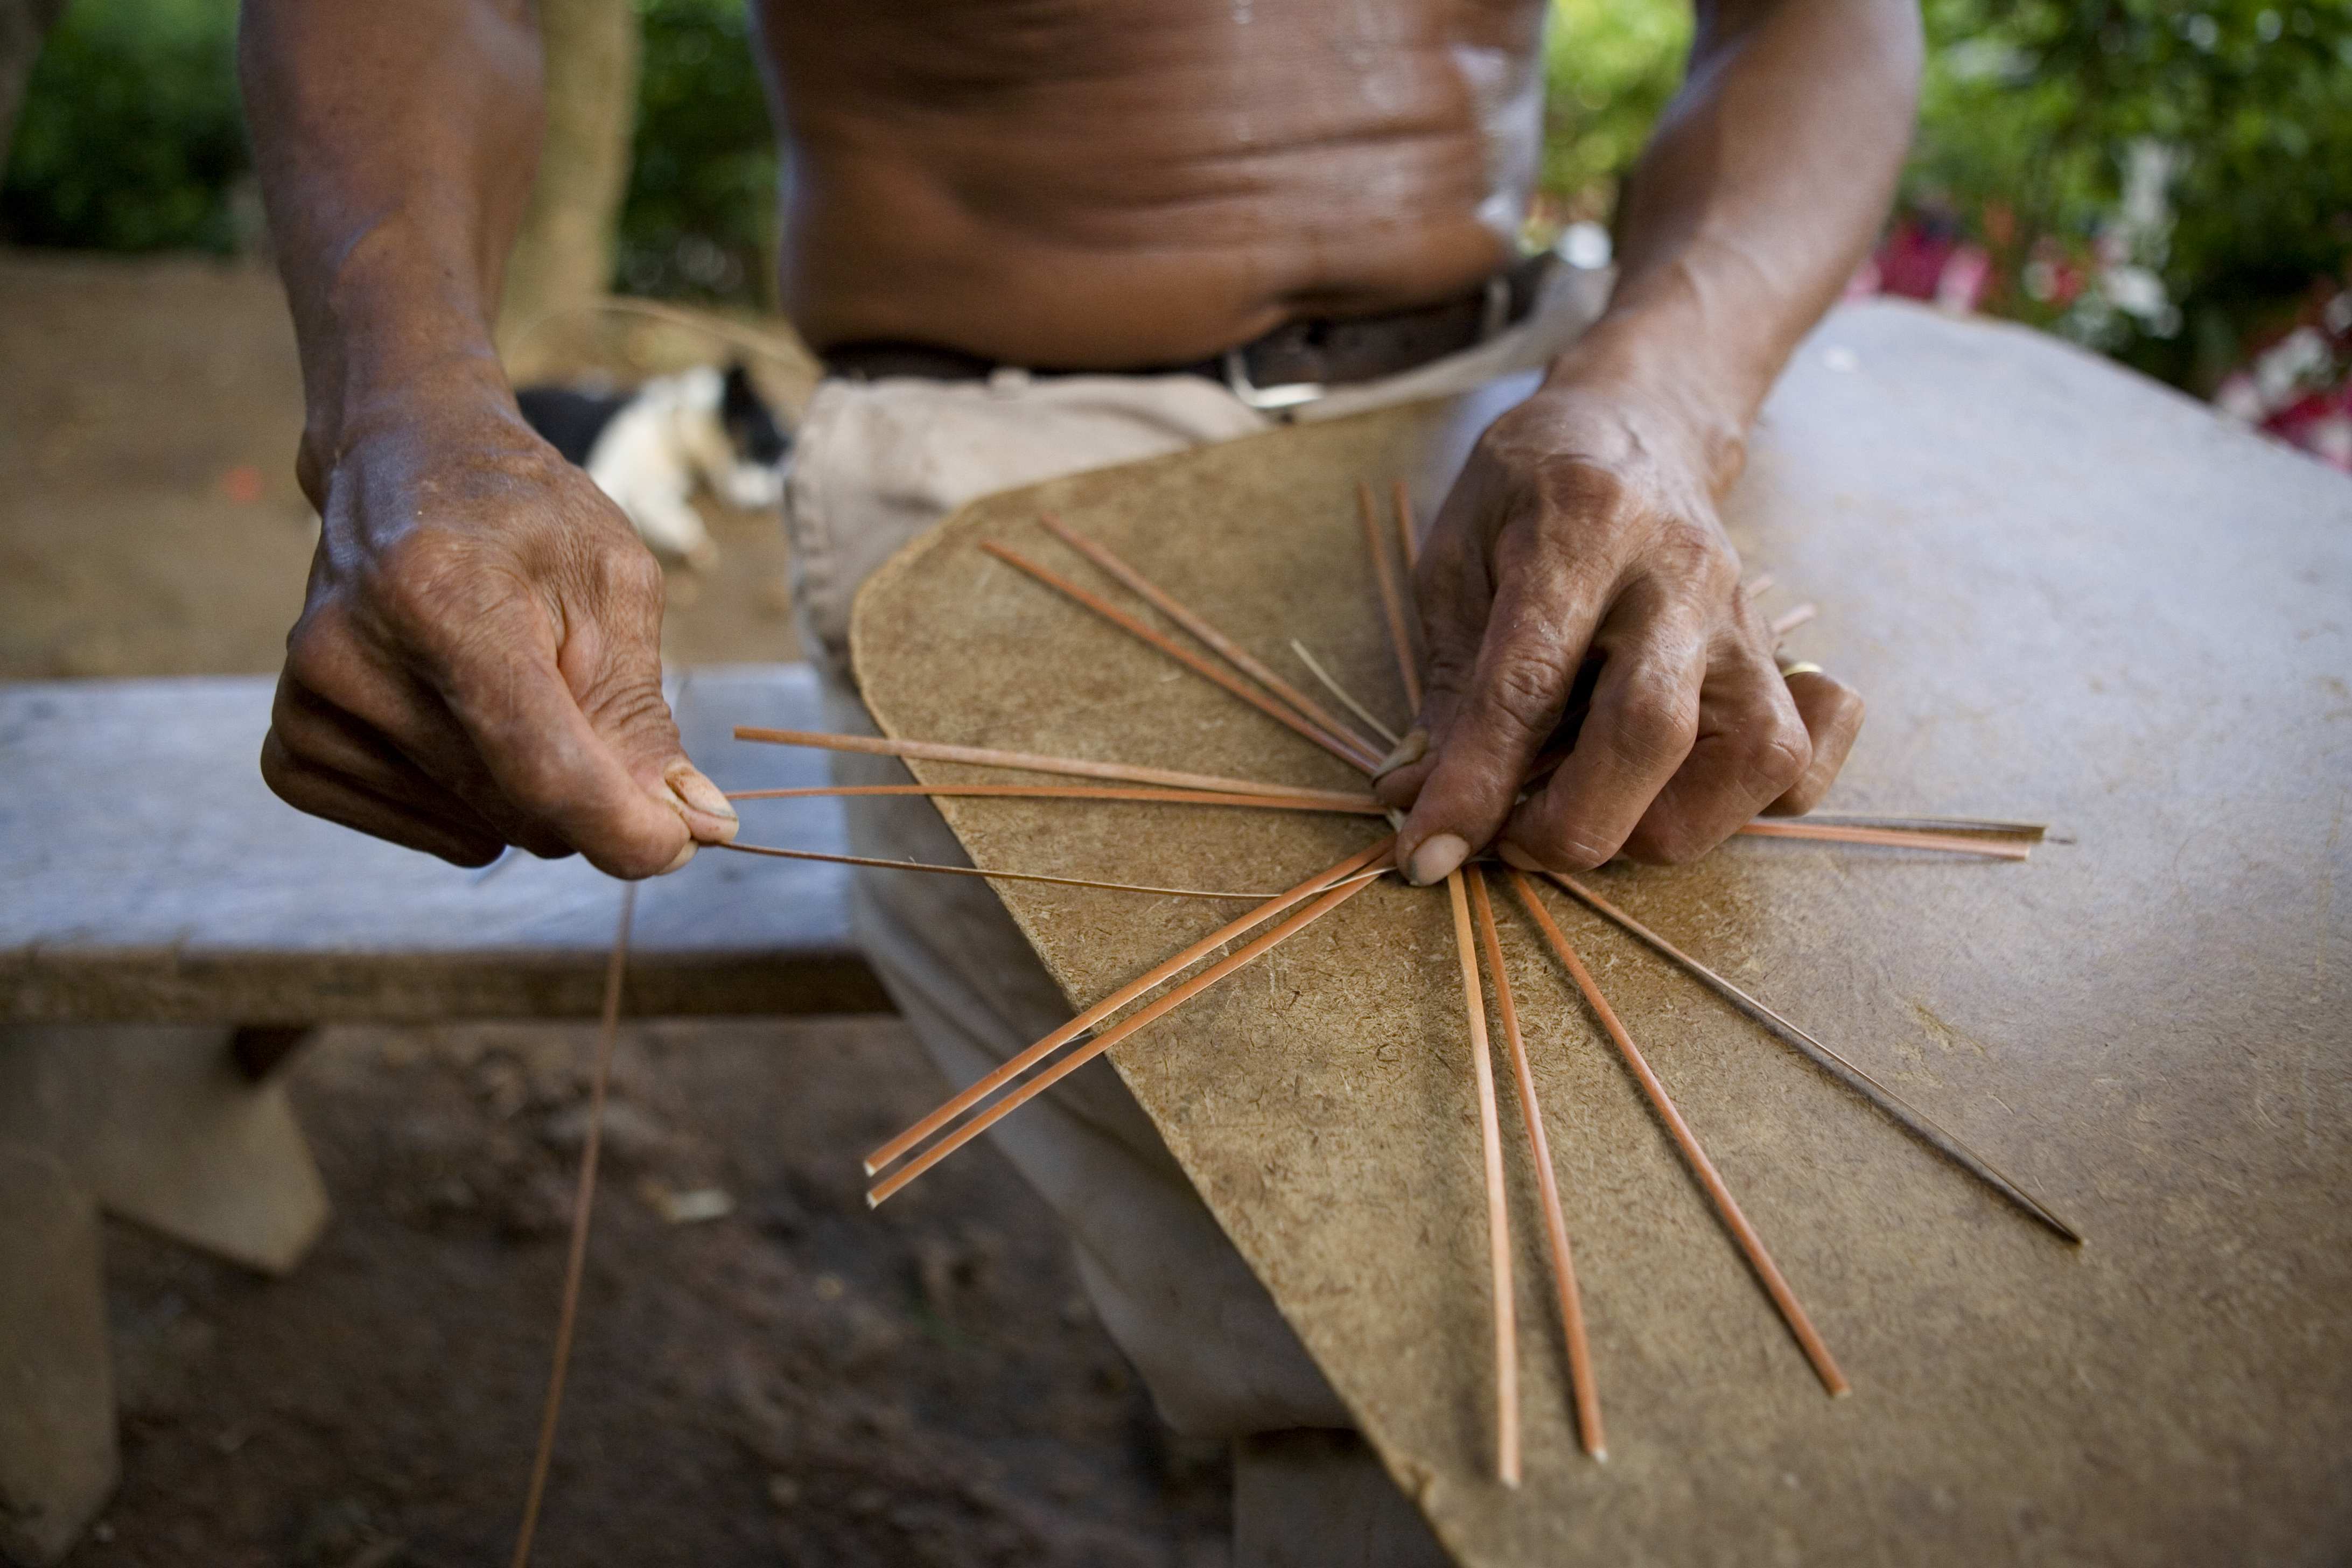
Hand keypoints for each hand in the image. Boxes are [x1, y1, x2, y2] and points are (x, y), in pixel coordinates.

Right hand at [260, 376, 737, 875]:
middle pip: (516, 805)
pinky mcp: (292, 750)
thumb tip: (697, 828)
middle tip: (591, 705)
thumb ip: (642, 715)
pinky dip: (472, 807)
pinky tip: (467, 726)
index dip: (619, 825)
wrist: (403, 468)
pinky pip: (425, 836)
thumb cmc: (525, 523)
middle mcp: (351, 654)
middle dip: (589, 792)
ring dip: (530, 793)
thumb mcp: (613, 586)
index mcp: (437, 594)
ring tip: (513, 689)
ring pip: (480, 830)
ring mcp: (309, 705)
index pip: (536, 760)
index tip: (681, 844)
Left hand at [1373, 377, 1862, 882]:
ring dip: (1656, 828)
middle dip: (1568, 825)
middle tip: (1503, 838)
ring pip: (1747, 762)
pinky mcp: (1779, 659)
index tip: (1423, 853)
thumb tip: (1418, 800)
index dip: (1474, 786)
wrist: (1638, 424)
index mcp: (1582, 528)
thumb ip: (1445, 686)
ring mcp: (1743, 620)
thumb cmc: (1529, 495)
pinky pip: (1804, 758)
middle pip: (1650, 733)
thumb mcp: (1455, 561)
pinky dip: (1753, 802)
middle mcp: (1679, 575)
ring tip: (1582, 812)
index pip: (1529, 684)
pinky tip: (1681, 791)